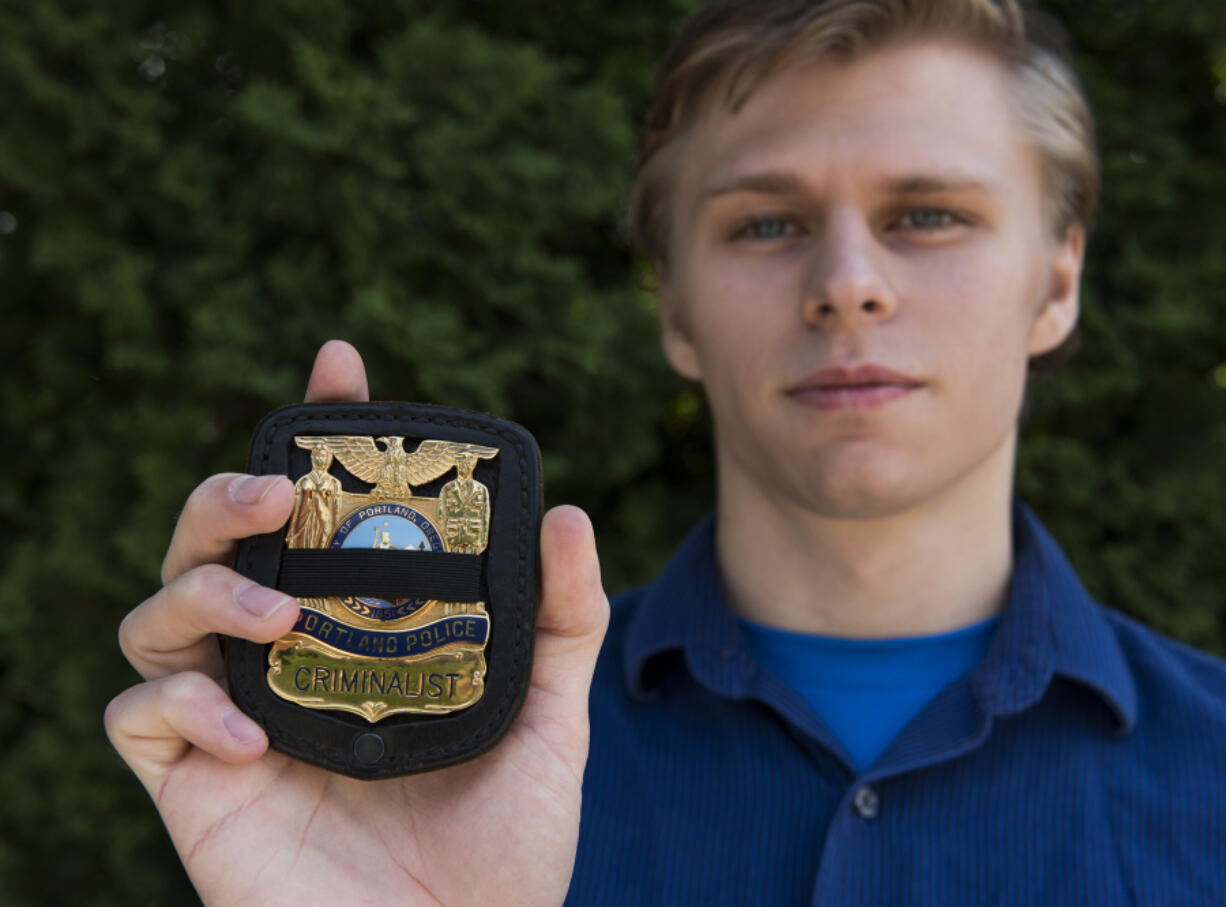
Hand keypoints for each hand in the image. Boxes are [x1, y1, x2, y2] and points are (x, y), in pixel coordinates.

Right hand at [105, 340, 608, 904]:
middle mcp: (287, 661)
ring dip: (203, 591)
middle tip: (281, 493)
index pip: (321, 517)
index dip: (316, 433)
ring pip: (155, 611)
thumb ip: (562, 622)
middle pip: (215, 544)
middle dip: (228, 496)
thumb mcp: (552, 721)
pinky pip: (136, 717)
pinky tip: (247, 735)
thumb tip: (570, 514)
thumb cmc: (506, 845)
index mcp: (360, 631)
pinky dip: (176, 704)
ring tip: (277, 619)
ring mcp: (234, 718)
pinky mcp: (194, 787)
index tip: (339, 365)